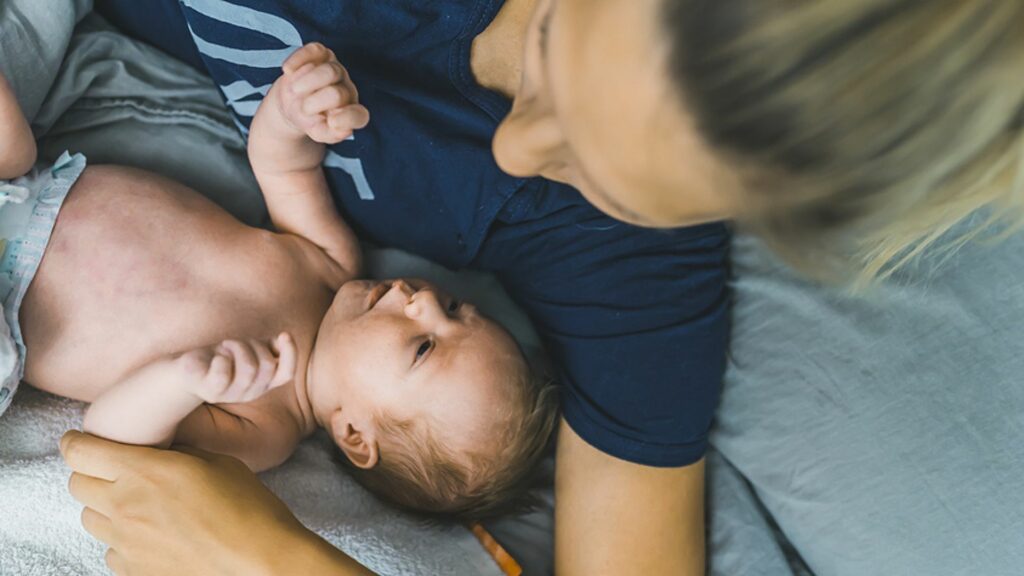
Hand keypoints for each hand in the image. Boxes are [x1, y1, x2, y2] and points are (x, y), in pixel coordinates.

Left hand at [60, 432, 369, 575]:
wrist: (260, 559)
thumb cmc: (247, 506)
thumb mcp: (216, 461)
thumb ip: (176, 455)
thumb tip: (160, 455)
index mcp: (144, 470)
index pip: (80, 451)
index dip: (75, 441)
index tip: (79, 440)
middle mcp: (125, 505)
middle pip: (77, 484)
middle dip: (91, 473)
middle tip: (115, 472)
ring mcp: (125, 543)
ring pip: (90, 519)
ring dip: (106, 508)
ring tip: (139, 506)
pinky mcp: (133, 571)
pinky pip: (111, 550)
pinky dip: (124, 541)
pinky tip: (154, 537)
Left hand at [182, 333, 296, 403]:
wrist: (186, 370)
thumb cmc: (220, 357)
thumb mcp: (247, 350)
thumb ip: (268, 346)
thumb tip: (284, 337)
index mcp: (262, 383)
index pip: (286, 374)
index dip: (290, 355)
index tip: (284, 334)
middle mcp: (250, 392)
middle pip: (266, 365)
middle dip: (252, 344)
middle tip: (234, 342)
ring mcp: (231, 395)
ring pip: (250, 368)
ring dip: (237, 347)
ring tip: (224, 347)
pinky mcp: (212, 392)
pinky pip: (224, 373)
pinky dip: (221, 358)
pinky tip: (215, 357)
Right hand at [272, 42, 369, 144]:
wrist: (294, 102)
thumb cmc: (310, 120)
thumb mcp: (318, 132)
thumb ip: (329, 133)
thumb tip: (338, 125)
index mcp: (352, 112)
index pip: (359, 116)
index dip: (346, 118)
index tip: (330, 121)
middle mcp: (348, 90)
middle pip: (336, 95)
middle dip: (315, 103)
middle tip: (302, 108)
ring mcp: (337, 70)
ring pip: (329, 72)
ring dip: (308, 83)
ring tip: (294, 91)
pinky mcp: (322, 53)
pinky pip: (314, 50)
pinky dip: (299, 59)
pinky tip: (288, 70)